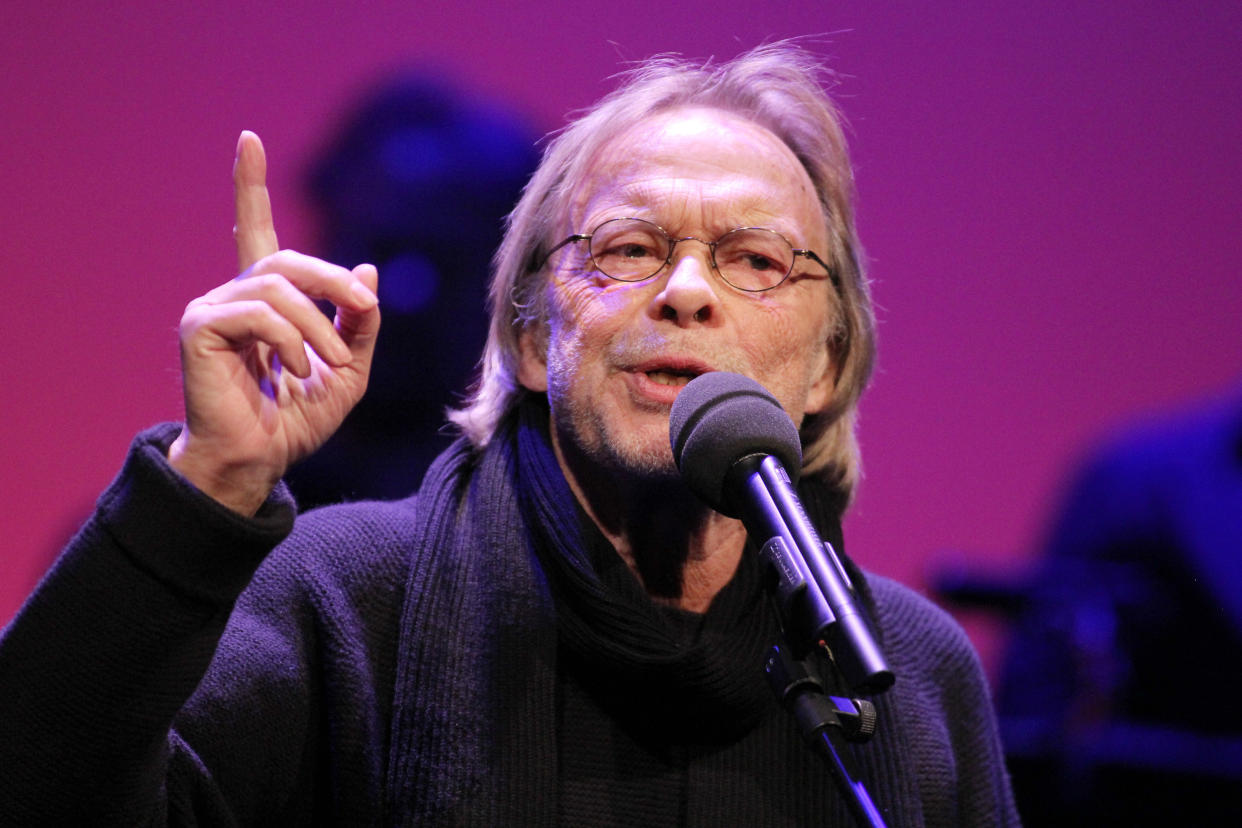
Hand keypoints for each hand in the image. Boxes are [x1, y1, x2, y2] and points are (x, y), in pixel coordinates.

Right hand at [168, 131, 379, 514]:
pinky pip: (258, 312)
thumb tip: (367, 267)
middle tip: (363, 310)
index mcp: (265, 300)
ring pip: (278, 286)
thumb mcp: (350, 368)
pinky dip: (291, 341)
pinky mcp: (199, 328)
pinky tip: (295, 372)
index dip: (250, 185)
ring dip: (318, 325)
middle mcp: (233, 295)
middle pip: (289, 258)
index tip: (248, 139)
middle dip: (334, 281)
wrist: (261, 461)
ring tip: (327, 365)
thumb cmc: (297, 420)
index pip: (255, 229)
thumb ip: (359, 321)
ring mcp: (211, 309)